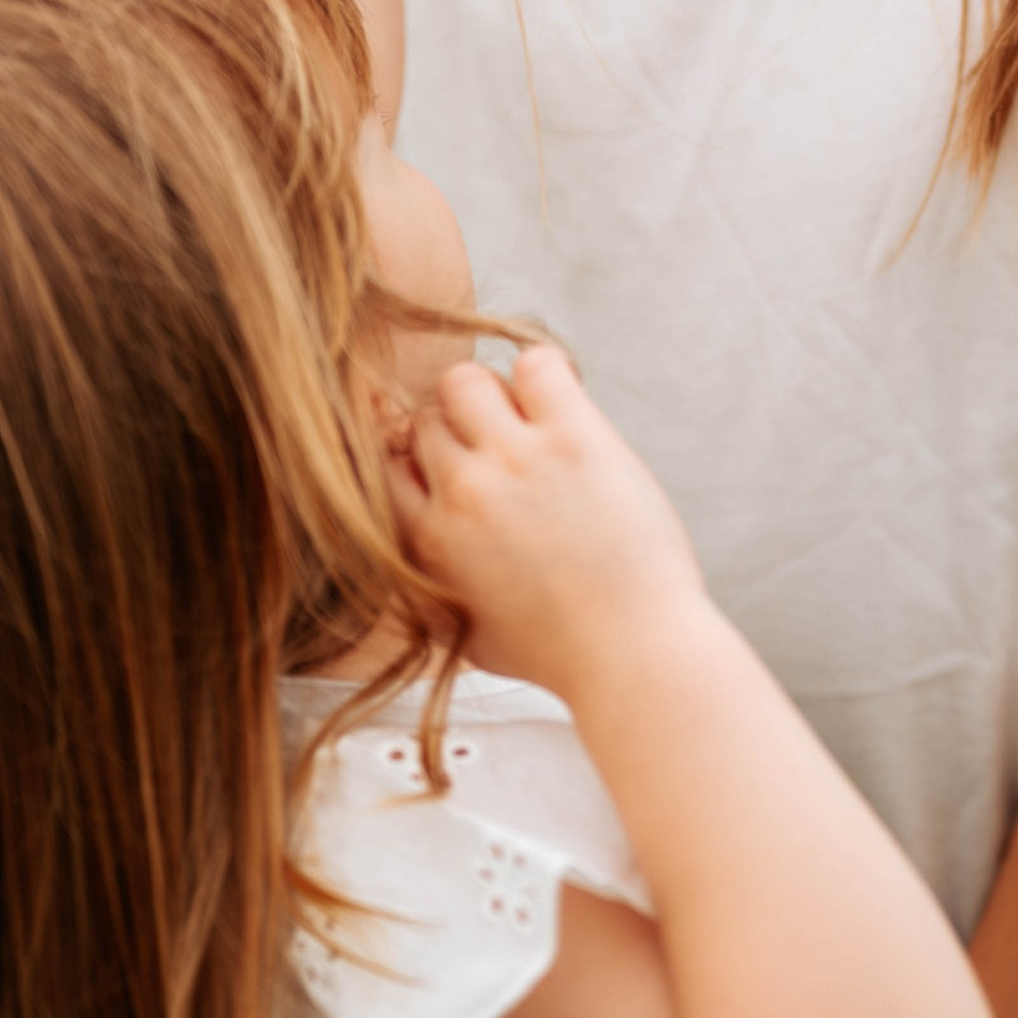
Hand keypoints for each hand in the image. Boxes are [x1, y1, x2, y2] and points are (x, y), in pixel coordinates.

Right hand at [398, 344, 713, 693]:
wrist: (632, 654)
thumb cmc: (560, 653)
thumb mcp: (465, 634)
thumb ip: (430, 590)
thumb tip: (416, 556)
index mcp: (430, 539)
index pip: (386, 464)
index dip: (419, 462)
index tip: (456, 471)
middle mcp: (462, 491)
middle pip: (425, 419)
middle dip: (459, 432)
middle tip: (505, 454)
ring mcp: (515, 458)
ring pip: (465, 381)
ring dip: (493, 397)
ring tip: (533, 429)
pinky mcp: (572, 436)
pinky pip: (535, 364)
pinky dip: (545, 375)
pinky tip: (565, 411)